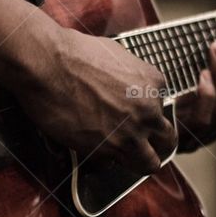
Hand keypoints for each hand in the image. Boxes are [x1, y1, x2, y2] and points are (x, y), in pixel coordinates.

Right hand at [0, 0, 175, 174]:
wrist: (48, 64)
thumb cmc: (74, 52)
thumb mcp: (117, 55)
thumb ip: (132, 77)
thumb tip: (125, 87)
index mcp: (154, 83)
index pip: (163, 107)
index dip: (149, 114)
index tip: (137, 117)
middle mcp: (149, 110)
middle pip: (167, 139)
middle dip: (157, 144)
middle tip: (145, 147)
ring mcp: (130, 133)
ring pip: (149, 162)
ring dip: (140, 161)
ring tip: (129, 161)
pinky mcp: (106, 150)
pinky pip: (116, 164)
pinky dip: (109, 161)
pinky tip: (97, 151)